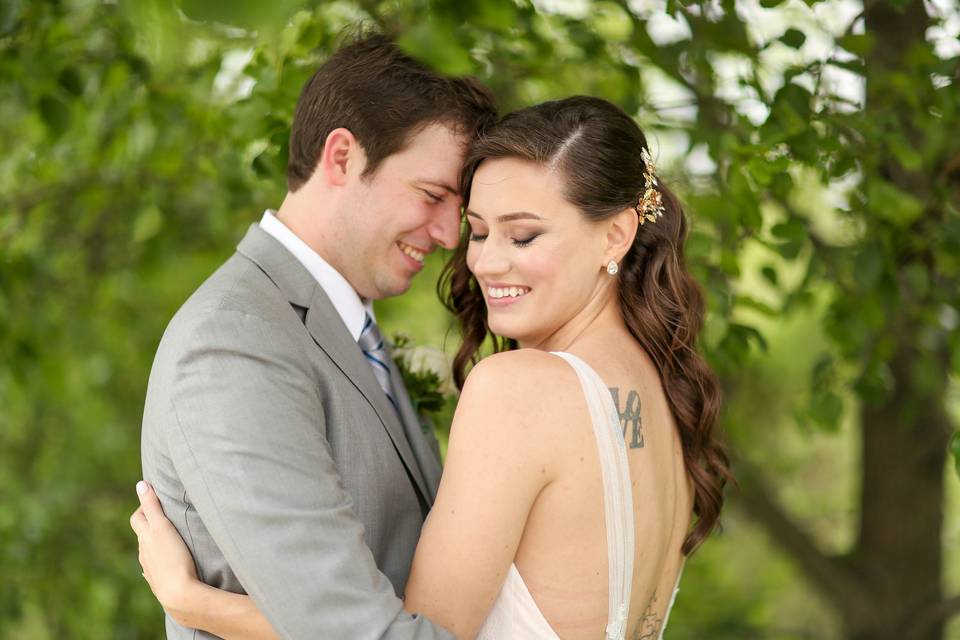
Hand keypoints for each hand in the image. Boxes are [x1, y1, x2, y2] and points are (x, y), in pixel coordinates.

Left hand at [129, 481, 199, 621]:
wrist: (178, 592)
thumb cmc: (172, 557)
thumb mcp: (162, 526)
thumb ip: (152, 506)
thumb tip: (141, 484)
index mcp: (145, 537)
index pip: (138, 517)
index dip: (144, 507)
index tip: (156, 500)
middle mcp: (144, 552)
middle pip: (142, 534)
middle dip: (149, 523)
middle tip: (164, 516)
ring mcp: (150, 567)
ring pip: (149, 550)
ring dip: (156, 542)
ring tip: (171, 537)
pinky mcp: (159, 581)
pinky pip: (156, 567)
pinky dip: (160, 560)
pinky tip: (168, 561)